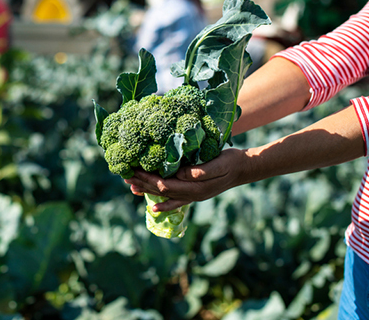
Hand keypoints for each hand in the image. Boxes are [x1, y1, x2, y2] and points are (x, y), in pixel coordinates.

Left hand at [124, 148, 251, 211]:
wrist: (244, 169)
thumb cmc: (231, 162)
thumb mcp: (219, 163)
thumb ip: (202, 171)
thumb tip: (182, 175)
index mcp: (195, 187)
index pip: (165, 184)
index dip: (148, 179)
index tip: (133, 170)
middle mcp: (192, 195)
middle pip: (161, 191)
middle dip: (142, 183)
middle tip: (124, 175)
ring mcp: (193, 196)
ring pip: (165, 196)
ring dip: (147, 190)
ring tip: (130, 186)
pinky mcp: (194, 193)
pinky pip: (175, 201)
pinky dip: (163, 204)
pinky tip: (153, 207)